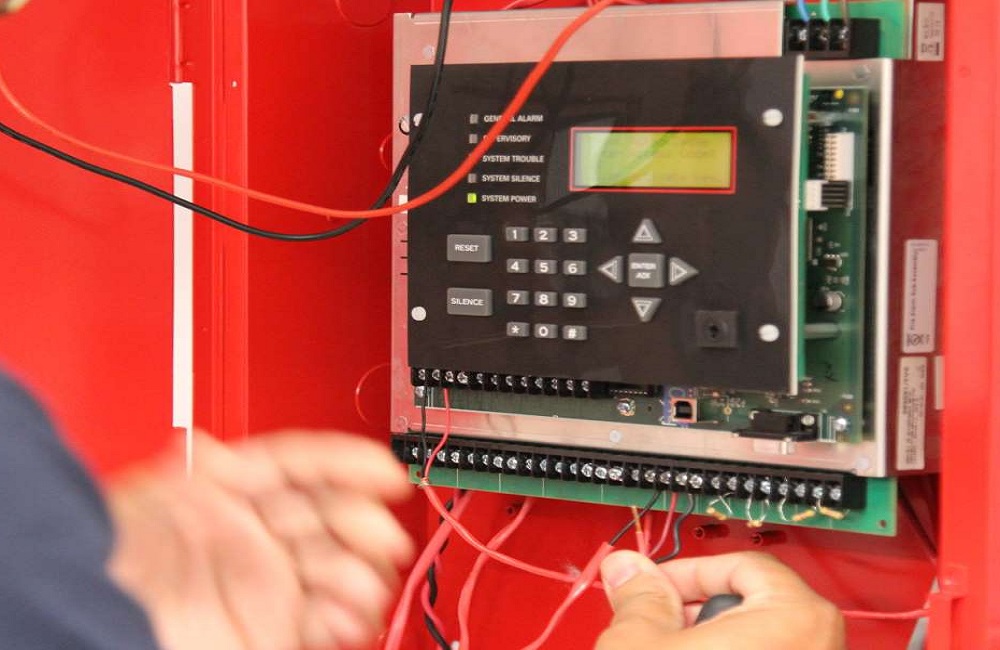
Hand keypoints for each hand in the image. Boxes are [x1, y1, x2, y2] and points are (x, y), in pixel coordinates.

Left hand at [107, 431, 412, 649]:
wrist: (94, 624)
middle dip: (365, 522)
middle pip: (334, 516)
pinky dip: (349, 619)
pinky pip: (329, 620)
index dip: (347, 463)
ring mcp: (267, 584)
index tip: (383, 471)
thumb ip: (185, 472)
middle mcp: (255, 536)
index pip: (303, 467)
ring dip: (364, 572)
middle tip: (381, 533)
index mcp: (232, 493)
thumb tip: (200, 443)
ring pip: (341, 566)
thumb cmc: (105, 562)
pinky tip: (347, 617)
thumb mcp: (142, 503)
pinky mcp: (274, 630)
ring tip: (362, 582)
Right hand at [596, 551, 844, 649]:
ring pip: (761, 642)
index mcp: (795, 619)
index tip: (654, 588)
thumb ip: (638, 596)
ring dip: (713, 644)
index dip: (685, 574)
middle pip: (755, 604)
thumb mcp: (639, 645)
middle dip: (697, 613)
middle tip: (659, 629)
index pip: (741, 564)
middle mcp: (821, 648)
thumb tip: (629, 570)